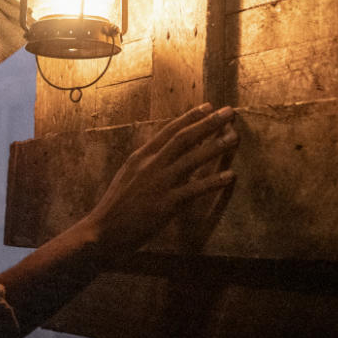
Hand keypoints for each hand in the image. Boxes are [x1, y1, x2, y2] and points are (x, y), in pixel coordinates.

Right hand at [84, 103, 237, 254]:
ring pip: (192, 159)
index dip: (190, 117)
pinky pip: (194, 189)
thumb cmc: (117, 206)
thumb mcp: (129, 175)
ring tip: (235, 136)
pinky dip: (213, 181)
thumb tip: (168, 153)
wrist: (103, 231)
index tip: (209, 106)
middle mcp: (150, 165)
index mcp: (141, 156)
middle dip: (208, 123)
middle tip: (229, 112)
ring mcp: (159, 183)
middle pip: (184, 138)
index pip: (169, 130)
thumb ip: (148, 163)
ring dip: (215, 146)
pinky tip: (230, 175)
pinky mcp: (165, 204)